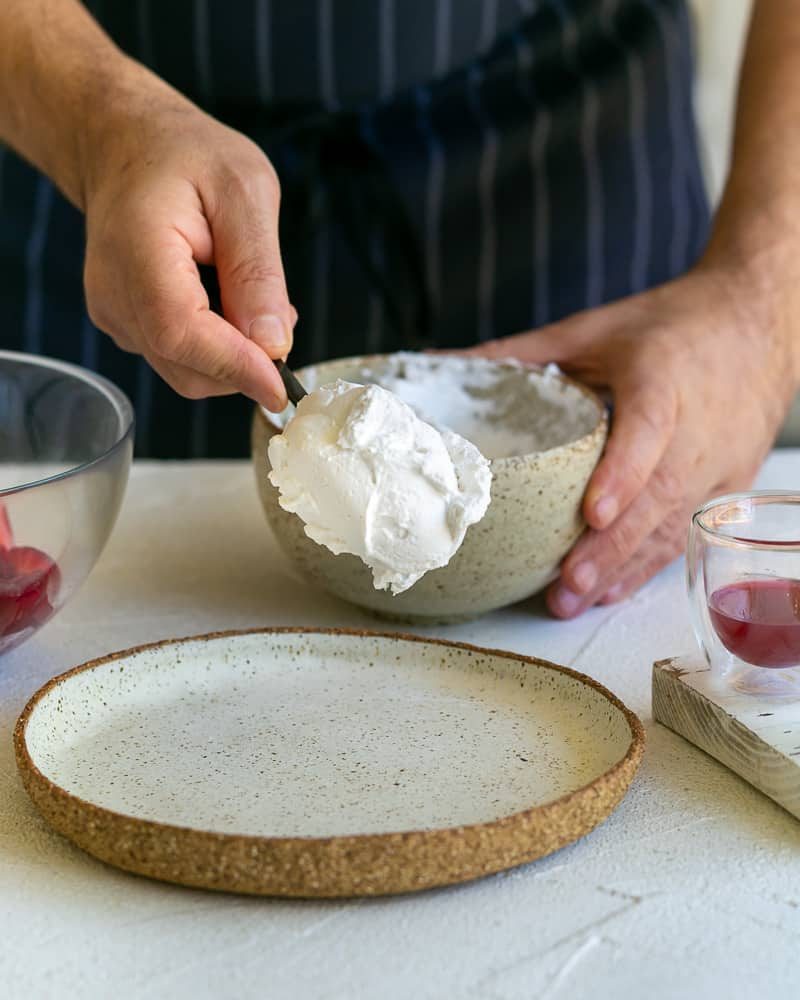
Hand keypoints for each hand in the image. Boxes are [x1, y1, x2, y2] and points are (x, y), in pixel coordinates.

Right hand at [81, 60, 293, 409]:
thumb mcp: (245, 191)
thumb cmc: (184, 156)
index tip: (281, 387)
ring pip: (186, 372)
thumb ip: (258, 270)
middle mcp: (114, 294)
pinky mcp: (125, 326)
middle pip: (186, 366)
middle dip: (245, 364)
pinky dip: (216, 347)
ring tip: (252, 297)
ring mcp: (114, 315)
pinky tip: (226, 301)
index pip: (181, 332)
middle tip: (281, 317)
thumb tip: (274, 343)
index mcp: (138, 251)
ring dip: (234, 356)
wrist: (125, 145)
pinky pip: (179, 358)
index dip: (234, 366)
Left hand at [467, 265, 798, 616]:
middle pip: (658, 497)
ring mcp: (720, 462)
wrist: (762, 323)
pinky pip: (686, 531)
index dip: (623, 474)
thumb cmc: (671, 325)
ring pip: (673, 524)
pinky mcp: (729, 483)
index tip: (593, 512)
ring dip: (626, 568)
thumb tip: (437, 362)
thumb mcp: (593, 329)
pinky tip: (612, 589)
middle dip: (611, 547)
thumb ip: (518, 353)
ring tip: (578, 600)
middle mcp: (700, 427)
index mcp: (664, 379)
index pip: (648, 432)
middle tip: (567, 586)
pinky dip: (649, 564)